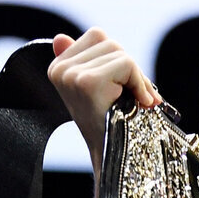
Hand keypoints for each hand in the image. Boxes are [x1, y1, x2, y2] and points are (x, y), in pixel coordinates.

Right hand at [47, 27, 160, 172]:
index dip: (120, 61)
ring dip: (137, 78)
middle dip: (131, 70)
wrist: (114, 159)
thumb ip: (89, 62)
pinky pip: (126, 64)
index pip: (98, 38)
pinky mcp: (87, 82)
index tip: (126, 90)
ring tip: (135, 103)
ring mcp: (71, 75)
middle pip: (110, 43)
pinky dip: (140, 83)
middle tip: (138, 98)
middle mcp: (60, 69)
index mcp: (58, 67)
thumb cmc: (113, 127)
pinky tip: (139, 104)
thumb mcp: (100, 89)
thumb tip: (61, 38)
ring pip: (120, 52)